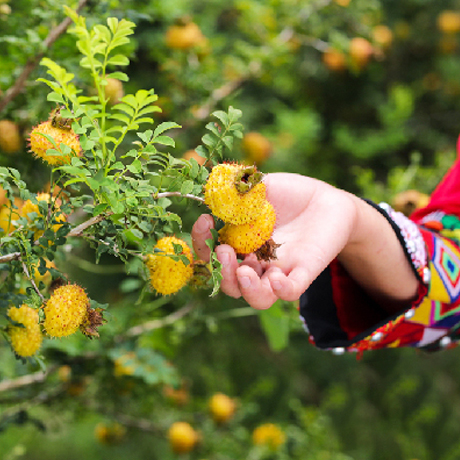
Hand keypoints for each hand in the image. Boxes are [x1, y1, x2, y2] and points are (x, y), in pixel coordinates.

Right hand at [192, 173, 418, 309]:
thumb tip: (212, 190)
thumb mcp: (260, 186)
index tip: (204, 221)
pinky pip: (290, 292)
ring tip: (244, 270)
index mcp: (238, 244)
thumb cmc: (290, 193)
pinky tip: (275, 278)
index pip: (211, 255)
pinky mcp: (303, 272)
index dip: (201, 243)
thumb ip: (238, 189)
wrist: (326, 200)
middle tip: (223, 251)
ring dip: (245, 288)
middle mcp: (255, 263)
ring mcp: (278, 271)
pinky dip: (281, 290)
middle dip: (221, 271)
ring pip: (258, 297)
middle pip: (230, 283)